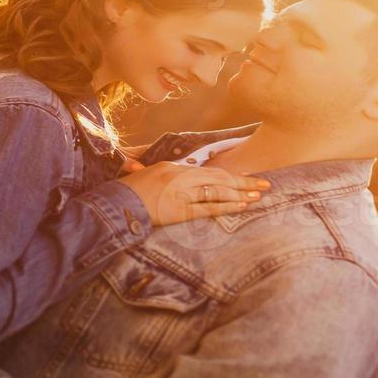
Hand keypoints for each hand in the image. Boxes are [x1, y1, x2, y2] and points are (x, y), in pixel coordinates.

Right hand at [119, 161, 270, 225]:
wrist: (113, 205)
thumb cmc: (124, 192)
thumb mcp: (140, 177)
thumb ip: (150, 172)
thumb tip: (141, 167)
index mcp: (171, 168)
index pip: (207, 171)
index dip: (229, 175)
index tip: (246, 177)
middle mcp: (179, 177)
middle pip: (219, 178)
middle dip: (244, 181)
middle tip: (265, 184)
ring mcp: (180, 193)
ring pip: (218, 191)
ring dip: (241, 193)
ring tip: (259, 195)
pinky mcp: (179, 210)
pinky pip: (209, 208)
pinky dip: (227, 206)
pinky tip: (242, 206)